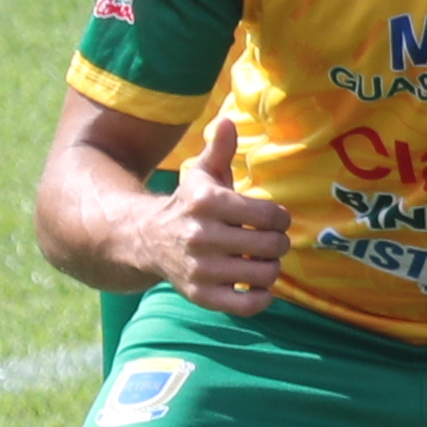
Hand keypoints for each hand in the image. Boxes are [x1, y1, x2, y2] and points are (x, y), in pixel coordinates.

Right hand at [149, 116, 291, 313]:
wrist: (146, 239)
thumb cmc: (188, 204)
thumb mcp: (201, 175)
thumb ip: (219, 150)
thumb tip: (227, 120)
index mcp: (207, 203)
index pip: (270, 215)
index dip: (280, 218)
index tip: (273, 218)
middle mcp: (202, 236)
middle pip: (272, 245)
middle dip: (278, 243)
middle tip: (270, 242)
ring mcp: (200, 269)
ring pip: (264, 275)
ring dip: (271, 269)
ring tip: (261, 261)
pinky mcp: (200, 295)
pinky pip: (246, 305)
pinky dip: (260, 298)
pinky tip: (256, 286)